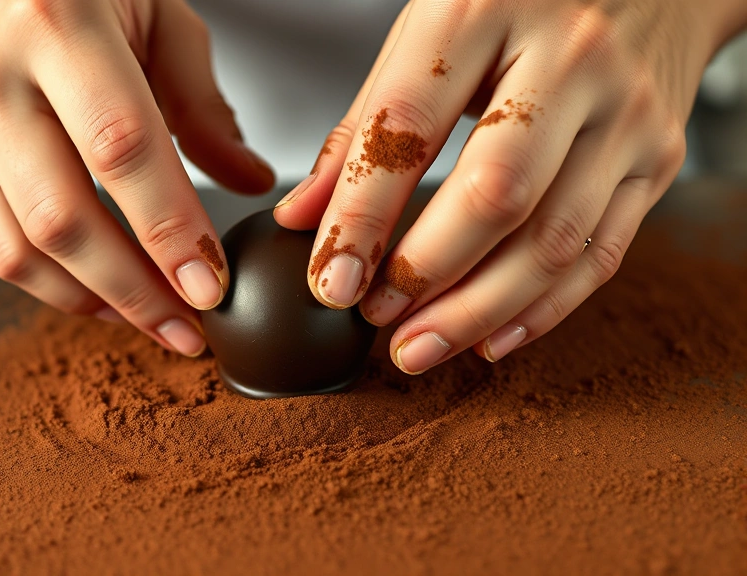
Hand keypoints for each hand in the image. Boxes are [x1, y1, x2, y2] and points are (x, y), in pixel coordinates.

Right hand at [0, 0, 273, 355]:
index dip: (169, 228)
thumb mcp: (159, 15)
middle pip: (64, 217)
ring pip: (23, 248)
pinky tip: (106, 300)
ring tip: (159, 325)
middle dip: (136, 290)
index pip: (121, 148)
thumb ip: (202, 104)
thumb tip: (250, 181)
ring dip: (98, 303)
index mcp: (60, 26)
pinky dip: (56, 288)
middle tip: (192, 327)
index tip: (213, 285)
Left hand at [275, 0, 746, 372]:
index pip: (408, 128)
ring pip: (553, 239)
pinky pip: (602, 251)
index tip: (329, 281)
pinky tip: (491, 339)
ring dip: (479, 311)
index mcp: (484, 10)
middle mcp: (567, 58)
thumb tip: (303, 217)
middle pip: (494, 194)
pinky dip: (543, 309)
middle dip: (426, 276)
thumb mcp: (427, 34)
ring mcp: (624, 111)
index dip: (362, 216)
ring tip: (419, 347)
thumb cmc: (520, 0)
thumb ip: (365, 125)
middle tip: (376, 321)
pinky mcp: (659, 155)